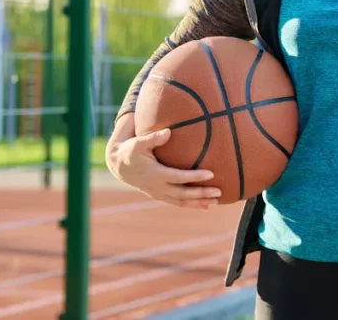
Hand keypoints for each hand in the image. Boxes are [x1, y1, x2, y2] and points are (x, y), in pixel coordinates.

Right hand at [106, 127, 221, 209]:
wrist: (119, 165)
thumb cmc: (131, 150)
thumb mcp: (138, 142)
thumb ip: (153, 138)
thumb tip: (168, 132)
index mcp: (155, 174)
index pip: (178, 177)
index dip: (194, 177)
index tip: (211, 174)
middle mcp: (157, 187)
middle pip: (183, 194)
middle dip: (201, 194)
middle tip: (219, 191)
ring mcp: (158, 193)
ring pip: (181, 201)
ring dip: (199, 202)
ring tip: (216, 201)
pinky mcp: (159, 195)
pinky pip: (177, 202)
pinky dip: (191, 205)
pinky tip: (205, 205)